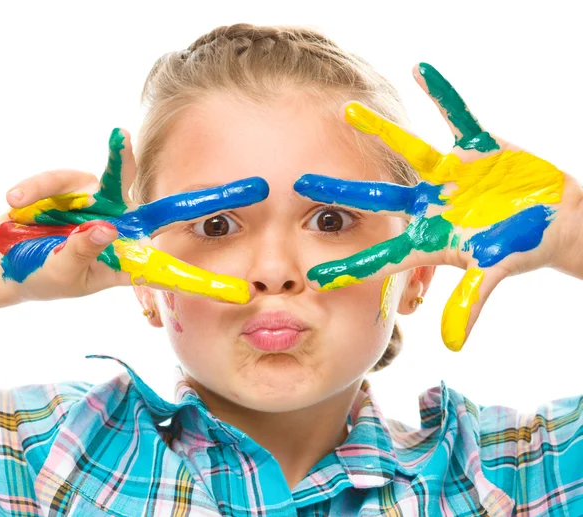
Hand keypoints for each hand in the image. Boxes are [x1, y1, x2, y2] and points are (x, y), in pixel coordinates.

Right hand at [0, 128, 267, 305]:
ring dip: (92, 176)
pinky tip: (15, 201)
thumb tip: (105, 229)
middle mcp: (124, 230)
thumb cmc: (40, 275)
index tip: (240, 293)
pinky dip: (39, 188)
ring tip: (32, 202)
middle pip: (166, 212)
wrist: (5, 258)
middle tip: (249, 190)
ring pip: (113, 177)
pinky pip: (65, 178)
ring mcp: (103, 206)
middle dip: (201, 201)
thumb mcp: (60, 272)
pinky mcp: (77, 187)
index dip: (205, 283)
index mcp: (126, 262)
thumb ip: (81, 252)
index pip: (171, 273)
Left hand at [294, 63, 581, 350]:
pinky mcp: (475, 149)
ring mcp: (450, 176)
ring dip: (381, 131)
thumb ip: (471, 302)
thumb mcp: (496, 271)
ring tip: (348, 110)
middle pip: (379, 199)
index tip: (313, 278)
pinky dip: (444, 95)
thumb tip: (453, 345)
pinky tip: (421, 70)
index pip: (383, 256)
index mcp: (431, 237)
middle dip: (341, 192)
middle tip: (300, 184)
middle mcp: (431, 205)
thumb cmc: (522, 247)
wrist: (553, 219)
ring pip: (409, 151)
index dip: (350, 267)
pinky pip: (458, 117)